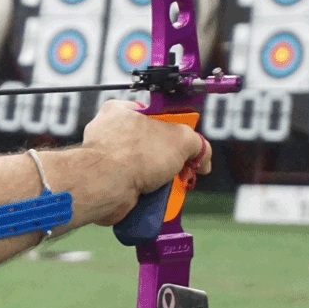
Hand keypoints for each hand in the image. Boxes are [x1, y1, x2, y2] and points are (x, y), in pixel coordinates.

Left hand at [81, 100, 211, 225]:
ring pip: (145, 168)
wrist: (106, 185)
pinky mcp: (108, 181)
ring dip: (161, 180)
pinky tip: (155, 196)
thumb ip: (197, 143)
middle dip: (170, 160)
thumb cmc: (132, 154)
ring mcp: (108, 159)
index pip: (155, 116)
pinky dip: (148, 194)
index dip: (175, 130)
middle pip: (153, 145)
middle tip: (181, 168)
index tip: (187, 144)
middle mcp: (112, 134)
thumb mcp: (181, 139)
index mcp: (122, 111)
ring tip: (168, 184)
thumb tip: (202, 158)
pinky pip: (135, 186)